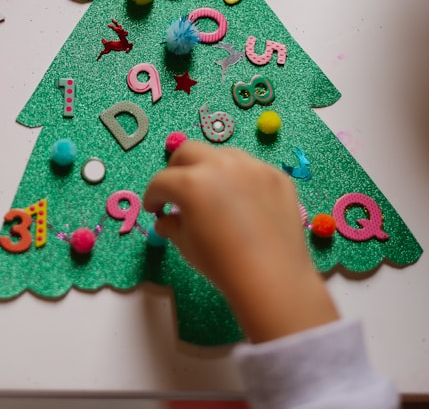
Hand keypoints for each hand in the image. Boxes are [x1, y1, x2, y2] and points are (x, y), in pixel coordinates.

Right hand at [143, 142, 337, 342]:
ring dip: (210, 169)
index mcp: (190, 182)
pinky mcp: (276, 176)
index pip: (161, 181)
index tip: (155, 209)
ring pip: (223, 155)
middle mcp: (220, 165)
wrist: (272, 278)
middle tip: (177, 191)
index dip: (153, 196)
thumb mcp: (186, 246)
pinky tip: (244, 204)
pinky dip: (241, 180)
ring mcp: (252, 167)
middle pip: (188, 152)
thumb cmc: (222, 264)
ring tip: (213, 193)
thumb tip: (166, 220)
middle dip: (176, 170)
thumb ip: (171, 225)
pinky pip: (252, 170)